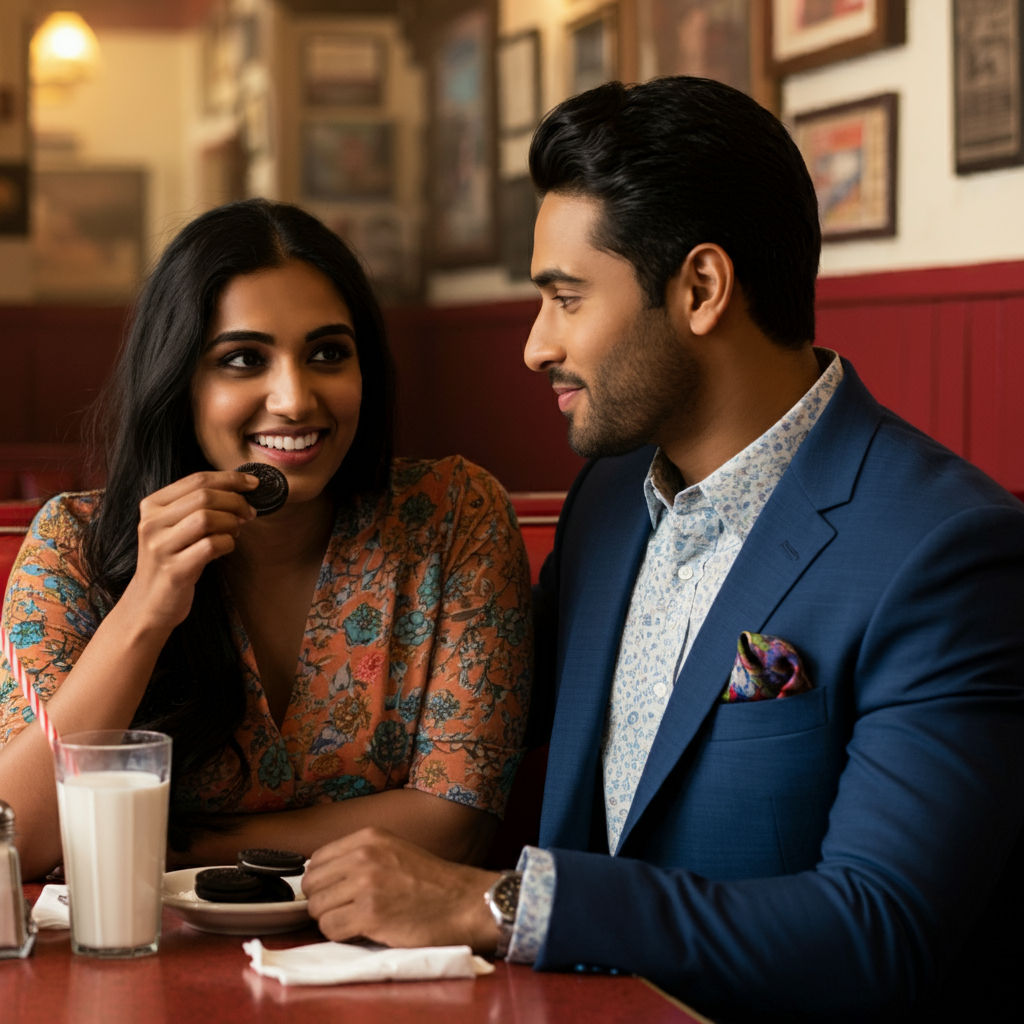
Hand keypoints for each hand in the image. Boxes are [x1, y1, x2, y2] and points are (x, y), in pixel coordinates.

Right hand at [123, 470, 256, 631]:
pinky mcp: (174, 570)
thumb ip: (197, 505)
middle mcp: (151, 523)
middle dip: (235, 502)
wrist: (149, 604)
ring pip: (207, 518)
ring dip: (231, 523)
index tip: (253, 484)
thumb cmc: (172, 560)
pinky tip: (226, 547)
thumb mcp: (175, 527)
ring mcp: (160, 547)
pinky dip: (227, 543)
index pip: (196, 479)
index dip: (230, 479)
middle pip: (204, 496)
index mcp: (152, 506)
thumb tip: (241, 488)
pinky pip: (211, 546)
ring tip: (235, 532)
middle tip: (249, 514)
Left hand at [302, 827, 502, 952]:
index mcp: (368, 837)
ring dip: (332, 920)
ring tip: (357, 921)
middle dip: (324, 902)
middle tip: (346, 911)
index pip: (316, 860)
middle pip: (311, 885)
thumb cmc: (431, 882)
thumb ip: (359, 857)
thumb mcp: (394, 851)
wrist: (464, 902)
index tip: (337, 894)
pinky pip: (330, 929)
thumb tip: (320, 878)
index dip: (323, 882)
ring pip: (317, 909)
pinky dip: (341, 936)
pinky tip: (364, 931)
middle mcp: (364, 855)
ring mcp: (367, 884)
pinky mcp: (370, 914)